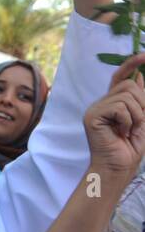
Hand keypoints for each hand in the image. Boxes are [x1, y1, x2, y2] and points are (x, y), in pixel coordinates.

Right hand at [85, 53, 144, 179]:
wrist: (120, 167)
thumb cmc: (132, 146)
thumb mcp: (143, 118)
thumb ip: (141, 99)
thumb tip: (140, 77)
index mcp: (113, 103)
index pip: (120, 77)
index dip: (132, 64)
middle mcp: (102, 103)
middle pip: (129, 85)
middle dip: (142, 103)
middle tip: (137, 123)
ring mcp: (95, 109)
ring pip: (127, 95)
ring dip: (137, 114)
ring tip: (129, 130)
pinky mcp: (92, 116)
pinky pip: (120, 107)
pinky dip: (128, 120)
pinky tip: (122, 132)